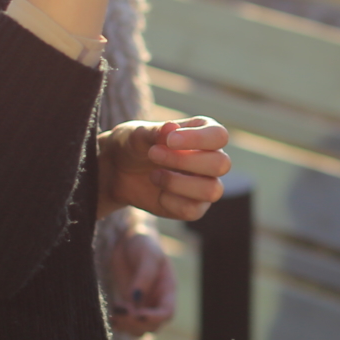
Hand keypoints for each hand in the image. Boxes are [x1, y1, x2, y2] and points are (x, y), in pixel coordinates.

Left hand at [99, 117, 230, 222]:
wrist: (118, 171)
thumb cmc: (134, 145)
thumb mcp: (138, 135)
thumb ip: (155, 132)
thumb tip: (171, 128)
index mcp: (204, 133)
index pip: (219, 136)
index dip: (198, 139)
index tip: (170, 141)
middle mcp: (211, 158)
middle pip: (221, 164)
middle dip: (184, 161)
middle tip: (153, 154)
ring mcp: (205, 184)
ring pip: (212, 191)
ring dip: (177, 183)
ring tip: (154, 175)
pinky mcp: (194, 207)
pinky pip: (193, 211)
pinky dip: (171, 202)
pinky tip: (158, 192)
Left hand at [107, 229, 177, 335]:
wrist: (127, 240)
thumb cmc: (142, 243)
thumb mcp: (147, 254)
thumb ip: (144, 276)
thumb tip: (136, 299)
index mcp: (167, 289)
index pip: (166, 313)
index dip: (154, 318)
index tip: (137, 314)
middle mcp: (157, 301)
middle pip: (153, 326)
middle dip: (137, 323)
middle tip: (120, 312)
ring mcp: (142, 305)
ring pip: (139, 329)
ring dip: (127, 327)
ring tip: (114, 315)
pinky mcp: (128, 306)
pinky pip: (127, 324)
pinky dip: (120, 325)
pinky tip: (111, 316)